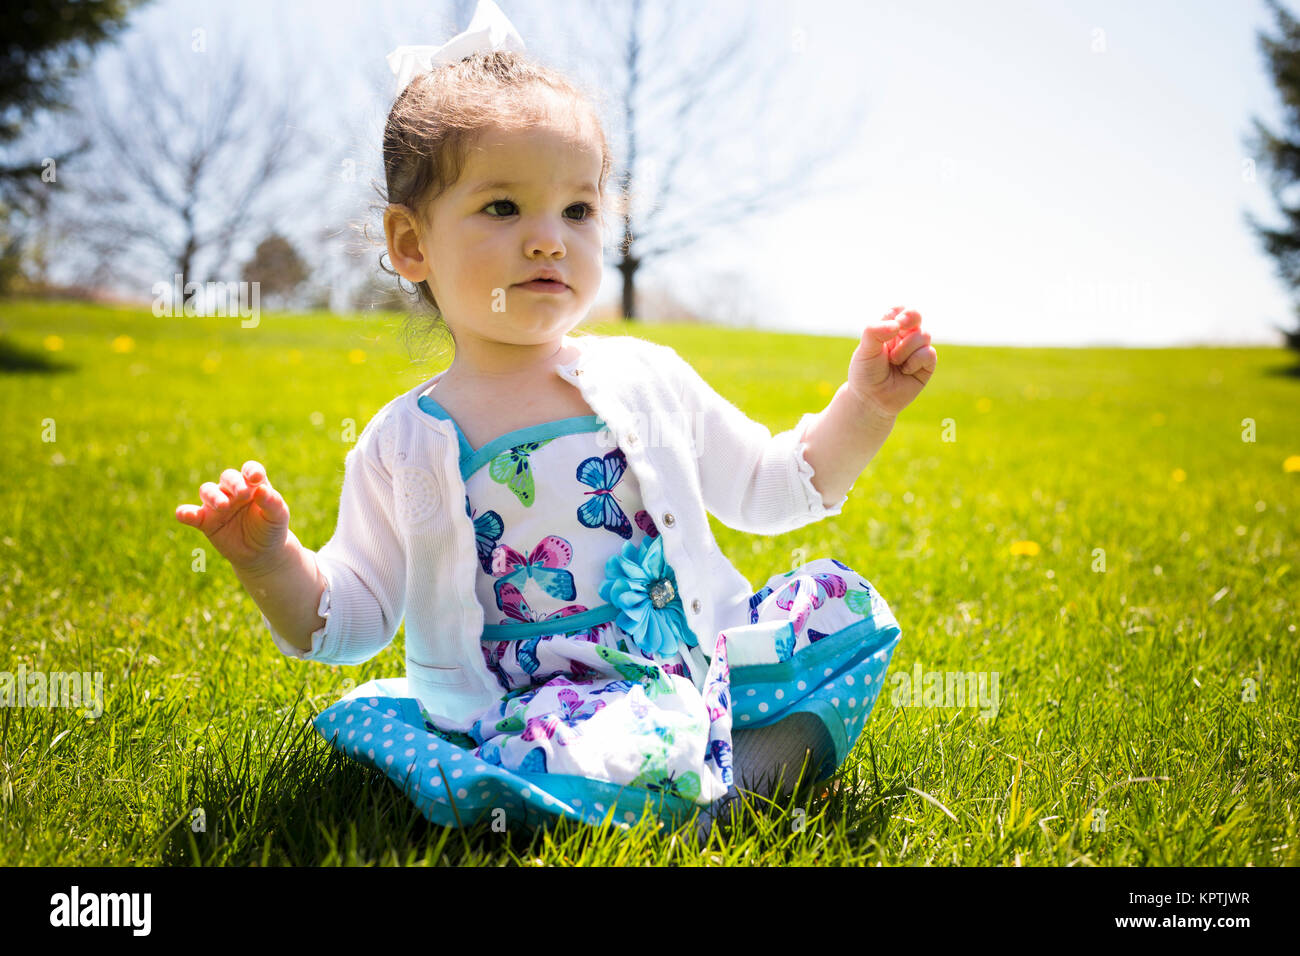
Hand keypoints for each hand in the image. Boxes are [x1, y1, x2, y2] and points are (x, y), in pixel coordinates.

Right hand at [175, 460, 290, 575]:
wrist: (261, 554)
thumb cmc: (271, 529)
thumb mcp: (278, 517)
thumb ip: (272, 502)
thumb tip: (262, 489)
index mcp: (253, 485)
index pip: (251, 470)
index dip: (251, 471)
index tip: (255, 478)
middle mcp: (233, 490)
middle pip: (228, 477)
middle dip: (234, 483)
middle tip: (242, 494)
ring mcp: (217, 504)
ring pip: (207, 490)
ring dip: (213, 496)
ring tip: (223, 506)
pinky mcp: (204, 521)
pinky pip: (190, 514)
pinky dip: (185, 513)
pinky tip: (184, 515)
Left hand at [846, 305, 936, 418]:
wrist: (871, 399)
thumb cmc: (866, 373)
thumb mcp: (865, 350)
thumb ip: (874, 331)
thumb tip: (897, 324)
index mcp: (889, 329)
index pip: (899, 310)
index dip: (899, 312)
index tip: (893, 322)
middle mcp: (904, 337)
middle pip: (916, 315)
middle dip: (910, 318)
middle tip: (901, 325)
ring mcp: (917, 350)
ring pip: (924, 335)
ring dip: (907, 348)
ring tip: (895, 362)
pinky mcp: (927, 365)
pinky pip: (929, 353)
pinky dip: (915, 361)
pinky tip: (906, 371)